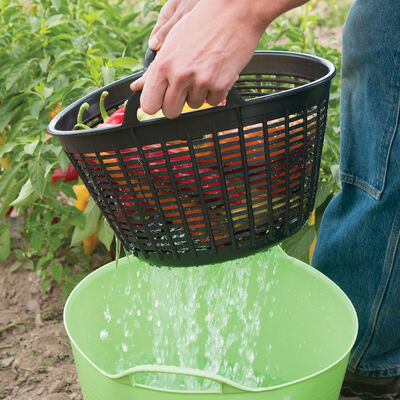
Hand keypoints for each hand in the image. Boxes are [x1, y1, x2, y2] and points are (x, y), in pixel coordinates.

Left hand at [131, 0, 270, 118]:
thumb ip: (158, 68)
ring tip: (204, 70)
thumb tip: (139, 87)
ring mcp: (201, 82)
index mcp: (163, 65)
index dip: (155, 105)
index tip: (161, 101)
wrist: (235, 12)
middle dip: (176, 105)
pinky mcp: (220, 85)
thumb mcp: (172, 41)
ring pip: (193, 105)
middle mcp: (180, 75)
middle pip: (170, 111)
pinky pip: (213, 102)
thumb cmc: (202, 23)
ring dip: (198, 93)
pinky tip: (217, 72)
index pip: (149, 103)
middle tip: (183, 91)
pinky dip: (215, 91)